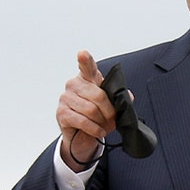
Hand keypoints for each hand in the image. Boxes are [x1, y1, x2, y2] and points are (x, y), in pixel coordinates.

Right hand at [56, 51, 116, 170]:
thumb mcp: (111, 107)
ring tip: (102, 125)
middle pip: (98, 96)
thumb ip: (119, 98)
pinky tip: (98, 131)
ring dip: (101, 121)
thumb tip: (128, 96)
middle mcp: (74, 85)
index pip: (87, 67)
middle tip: (112, 118)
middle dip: (109, 111)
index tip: (82, 54)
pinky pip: (83, 121)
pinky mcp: (62, 113)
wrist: (83, 135)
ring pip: (91, 110)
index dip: (85, 60)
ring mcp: (65, 98)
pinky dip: (94, 129)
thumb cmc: (97, 116)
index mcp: (87, 78)